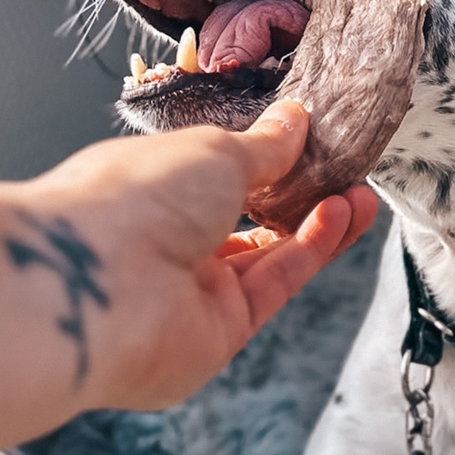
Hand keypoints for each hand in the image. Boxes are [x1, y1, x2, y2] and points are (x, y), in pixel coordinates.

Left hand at [0, 101, 377, 454]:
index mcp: (148, 186)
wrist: (95, 284)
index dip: (265, 159)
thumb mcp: (212, 150)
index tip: (310, 142)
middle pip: (247, 219)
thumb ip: (263, 145)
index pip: (215, 173)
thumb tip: (291, 121)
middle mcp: (166, 240)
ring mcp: (191, 290)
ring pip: (268, 256)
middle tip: (346, 172)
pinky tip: (340, 216)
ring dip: (316, 223)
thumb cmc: (128, 202)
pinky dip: (311, 251)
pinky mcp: (218, 332)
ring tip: (358, 194)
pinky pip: (275, 285)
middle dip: (300, 195)